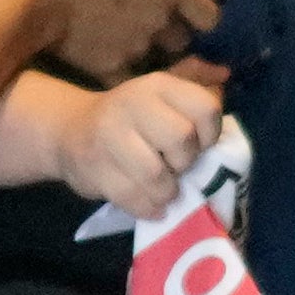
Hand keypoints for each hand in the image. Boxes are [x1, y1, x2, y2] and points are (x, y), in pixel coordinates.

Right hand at [6, 0, 216, 84]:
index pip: (208, 15)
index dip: (196, 13)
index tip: (181, 10)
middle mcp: (161, 21)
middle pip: (181, 40)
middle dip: (167, 34)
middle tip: (143, 22)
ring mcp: (136, 49)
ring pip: (153, 61)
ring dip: (141, 52)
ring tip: (117, 42)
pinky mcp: (109, 70)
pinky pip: (125, 79)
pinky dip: (117, 73)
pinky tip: (102, 60)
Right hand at [56, 64, 227, 222]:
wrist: (70, 130)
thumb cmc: (130, 121)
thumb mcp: (160, 100)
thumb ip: (194, 104)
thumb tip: (224, 91)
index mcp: (158, 86)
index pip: (206, 108)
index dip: (209, 135)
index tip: (198, 144)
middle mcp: (132, 104)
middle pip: (182, 140)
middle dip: (185, 163)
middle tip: (174, 167)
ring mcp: (109, 136)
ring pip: (157, 177)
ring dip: (167, 191)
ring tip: (163, 189)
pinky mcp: (94, 169)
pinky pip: (134, 199)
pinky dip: (149, 208)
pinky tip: (150, 205)